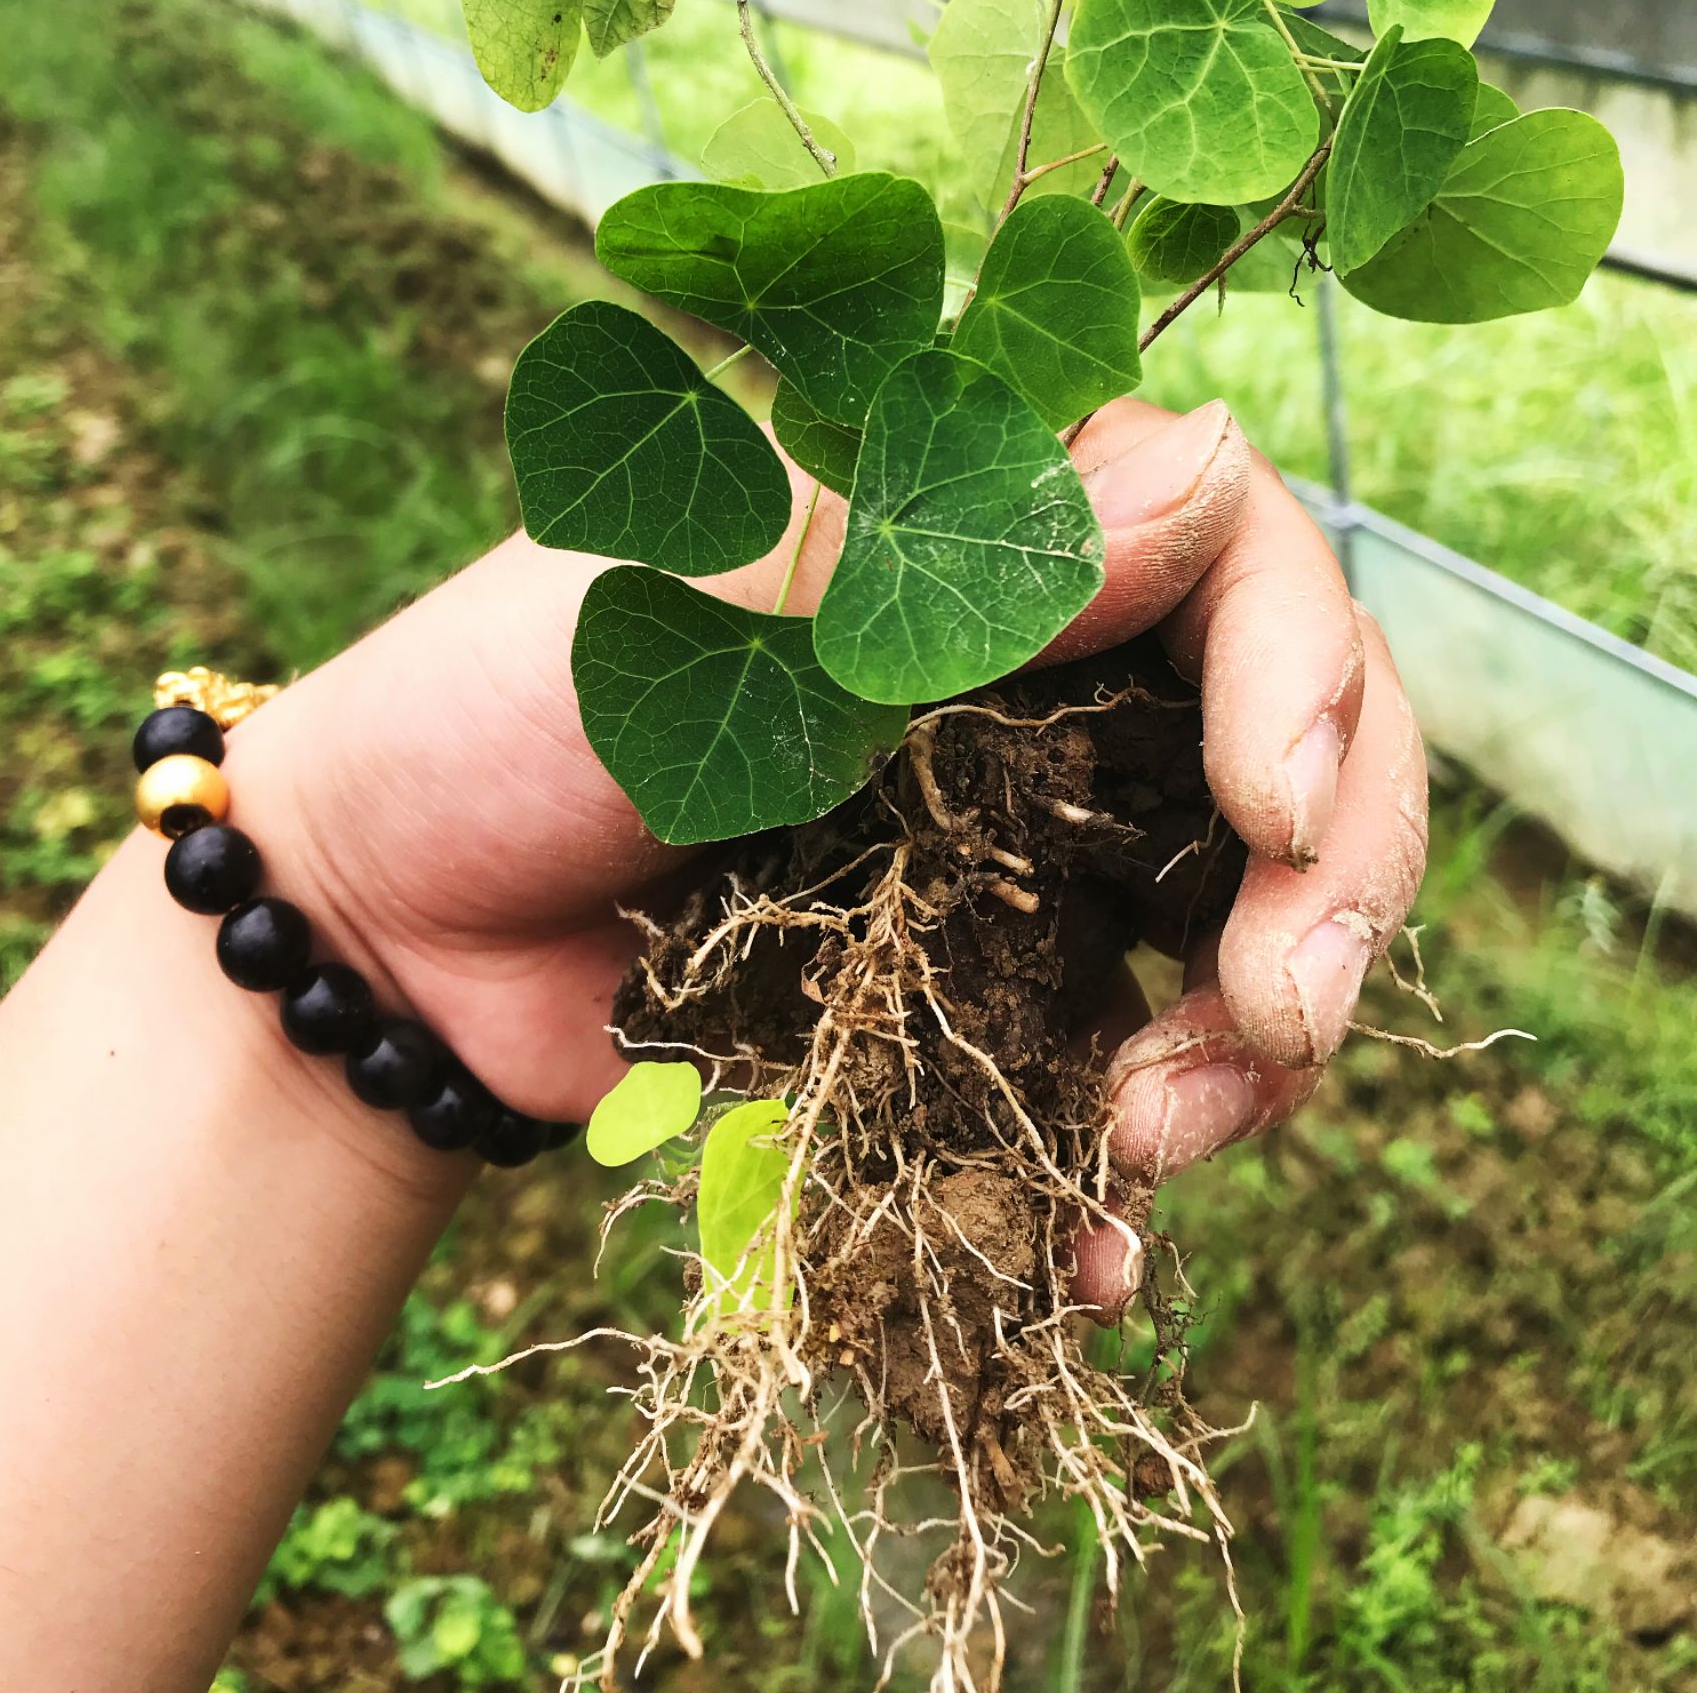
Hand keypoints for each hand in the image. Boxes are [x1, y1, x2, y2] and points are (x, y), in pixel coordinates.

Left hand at [232, 398, 1426, 1267]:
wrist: (389, 930)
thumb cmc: (506, 705)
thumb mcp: (703, 592)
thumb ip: (945, 553)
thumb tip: (1214, 470)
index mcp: (991, 538)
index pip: (1238, 555)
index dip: (1305, 671)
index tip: (1270, 804)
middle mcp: (1046, 678)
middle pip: (1297, 745)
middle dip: (1335, 882)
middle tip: (1290, 1016)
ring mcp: (1029, 842)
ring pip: (1240, 920)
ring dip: (1254, 1047)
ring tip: (1149, 1140)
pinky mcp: (983, 987)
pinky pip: (1116, 1063)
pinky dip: (1136, 1172)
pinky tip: (1103, 1252)